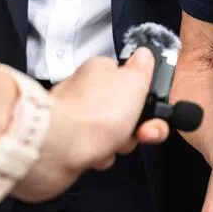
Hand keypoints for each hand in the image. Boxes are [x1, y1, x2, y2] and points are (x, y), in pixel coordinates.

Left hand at [13, 48, 169, 201]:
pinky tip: (95, 155)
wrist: (61, 148)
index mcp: (100, 69)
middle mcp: (84, 90)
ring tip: (110, 144)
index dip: (145, 97)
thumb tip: (145, 55)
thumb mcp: (135, 81)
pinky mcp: (66, 142)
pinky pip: (94, 150)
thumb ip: (144, 67)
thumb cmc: (95, 114)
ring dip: (118, 144)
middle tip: (136, 131)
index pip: (130, 79)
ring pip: (111, 133)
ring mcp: (74, 117)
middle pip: (123, 110)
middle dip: (134, 126)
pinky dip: (98, 156)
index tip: (152, 108)